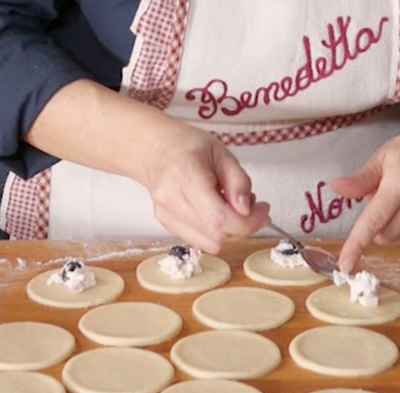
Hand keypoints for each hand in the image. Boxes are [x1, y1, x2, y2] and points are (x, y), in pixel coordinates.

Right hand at [25, 79, 268, 252]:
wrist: (138, 144)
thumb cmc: (180, 142)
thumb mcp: (215, 149)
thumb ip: (236, 180)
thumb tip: (249, 207)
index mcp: (186, 177)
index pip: (222, 218)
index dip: (248, 222)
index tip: (261, 210)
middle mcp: (173, 201)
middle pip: (216, 238)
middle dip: (241, 229)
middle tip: (254, 208)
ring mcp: (166, 216)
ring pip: (207, 244)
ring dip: (228, 232)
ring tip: (236, 207)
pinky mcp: (166, 224)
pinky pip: (198, 239)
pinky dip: (215, 231)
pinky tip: (219, 211)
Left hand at [332, 94, 399, 272]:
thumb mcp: (381, 158)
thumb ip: (359, 180)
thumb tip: (337, 187)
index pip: (374, 220)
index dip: (357, 244)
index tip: (345, 264)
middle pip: (385, 236)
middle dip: (375, 228)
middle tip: (381, 203)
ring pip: (399, 241)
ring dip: (390, 230)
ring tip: (399, 204)